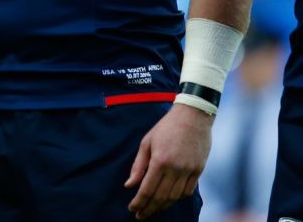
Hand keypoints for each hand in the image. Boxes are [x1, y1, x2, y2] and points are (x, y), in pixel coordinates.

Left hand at [125, 103, 211, 218]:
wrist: (193, 117)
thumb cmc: (166, 127)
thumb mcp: (146, 142)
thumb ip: (138, 165)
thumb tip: (129, 185)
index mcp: (160, 161)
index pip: (147, 189)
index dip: (139, 202)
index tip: (132, 209)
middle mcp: (176, 169)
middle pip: (161, 197)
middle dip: (149, 209)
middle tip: (140, 216)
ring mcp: (189, 171)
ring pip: (175, 197)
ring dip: (163, 206)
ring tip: (152, 210)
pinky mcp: (199, 170)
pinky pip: (187, 191)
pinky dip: (177, 198)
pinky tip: (168, 200)